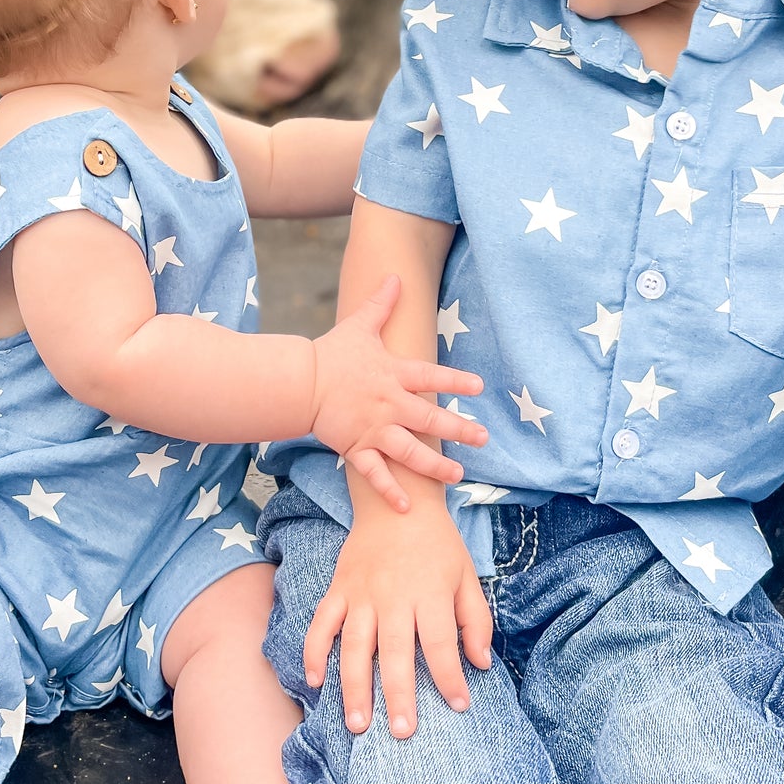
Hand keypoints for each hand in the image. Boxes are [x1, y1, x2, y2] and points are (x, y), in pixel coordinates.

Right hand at [304, 499, 492, 737]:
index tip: (459, 706)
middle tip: (403, 734)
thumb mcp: (466, 574)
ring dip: (354, 687)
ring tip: (358, 724)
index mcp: (428, 592)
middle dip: (399, 696)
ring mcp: (361, 593)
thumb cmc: (436, 542)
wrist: (395, 499)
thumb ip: (476, 620)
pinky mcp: (339, 588)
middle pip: (395, 653)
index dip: (451, 677)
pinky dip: (314, 651)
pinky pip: (321, 623)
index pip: (441, 644)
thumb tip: (481, 663)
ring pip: (354, 646)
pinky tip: (315, 681)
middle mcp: (393, 596)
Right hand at [310, 275, 484, 510]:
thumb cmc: (333, 353)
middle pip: (429, 419)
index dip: (455, 381)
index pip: (430, 377)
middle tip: (483, 438)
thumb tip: (396, 276)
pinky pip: (375, 474)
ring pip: (409, 452)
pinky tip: (406, 507)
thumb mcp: (360, 326)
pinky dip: (389, 491)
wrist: (300, 382)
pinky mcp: (355, 448)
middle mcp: (387, 404)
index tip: (478, 387)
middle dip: (458, 430)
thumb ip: (381, 304)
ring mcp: (372, 429)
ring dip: (434, 466)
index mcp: (392, 374)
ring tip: (458, 474)